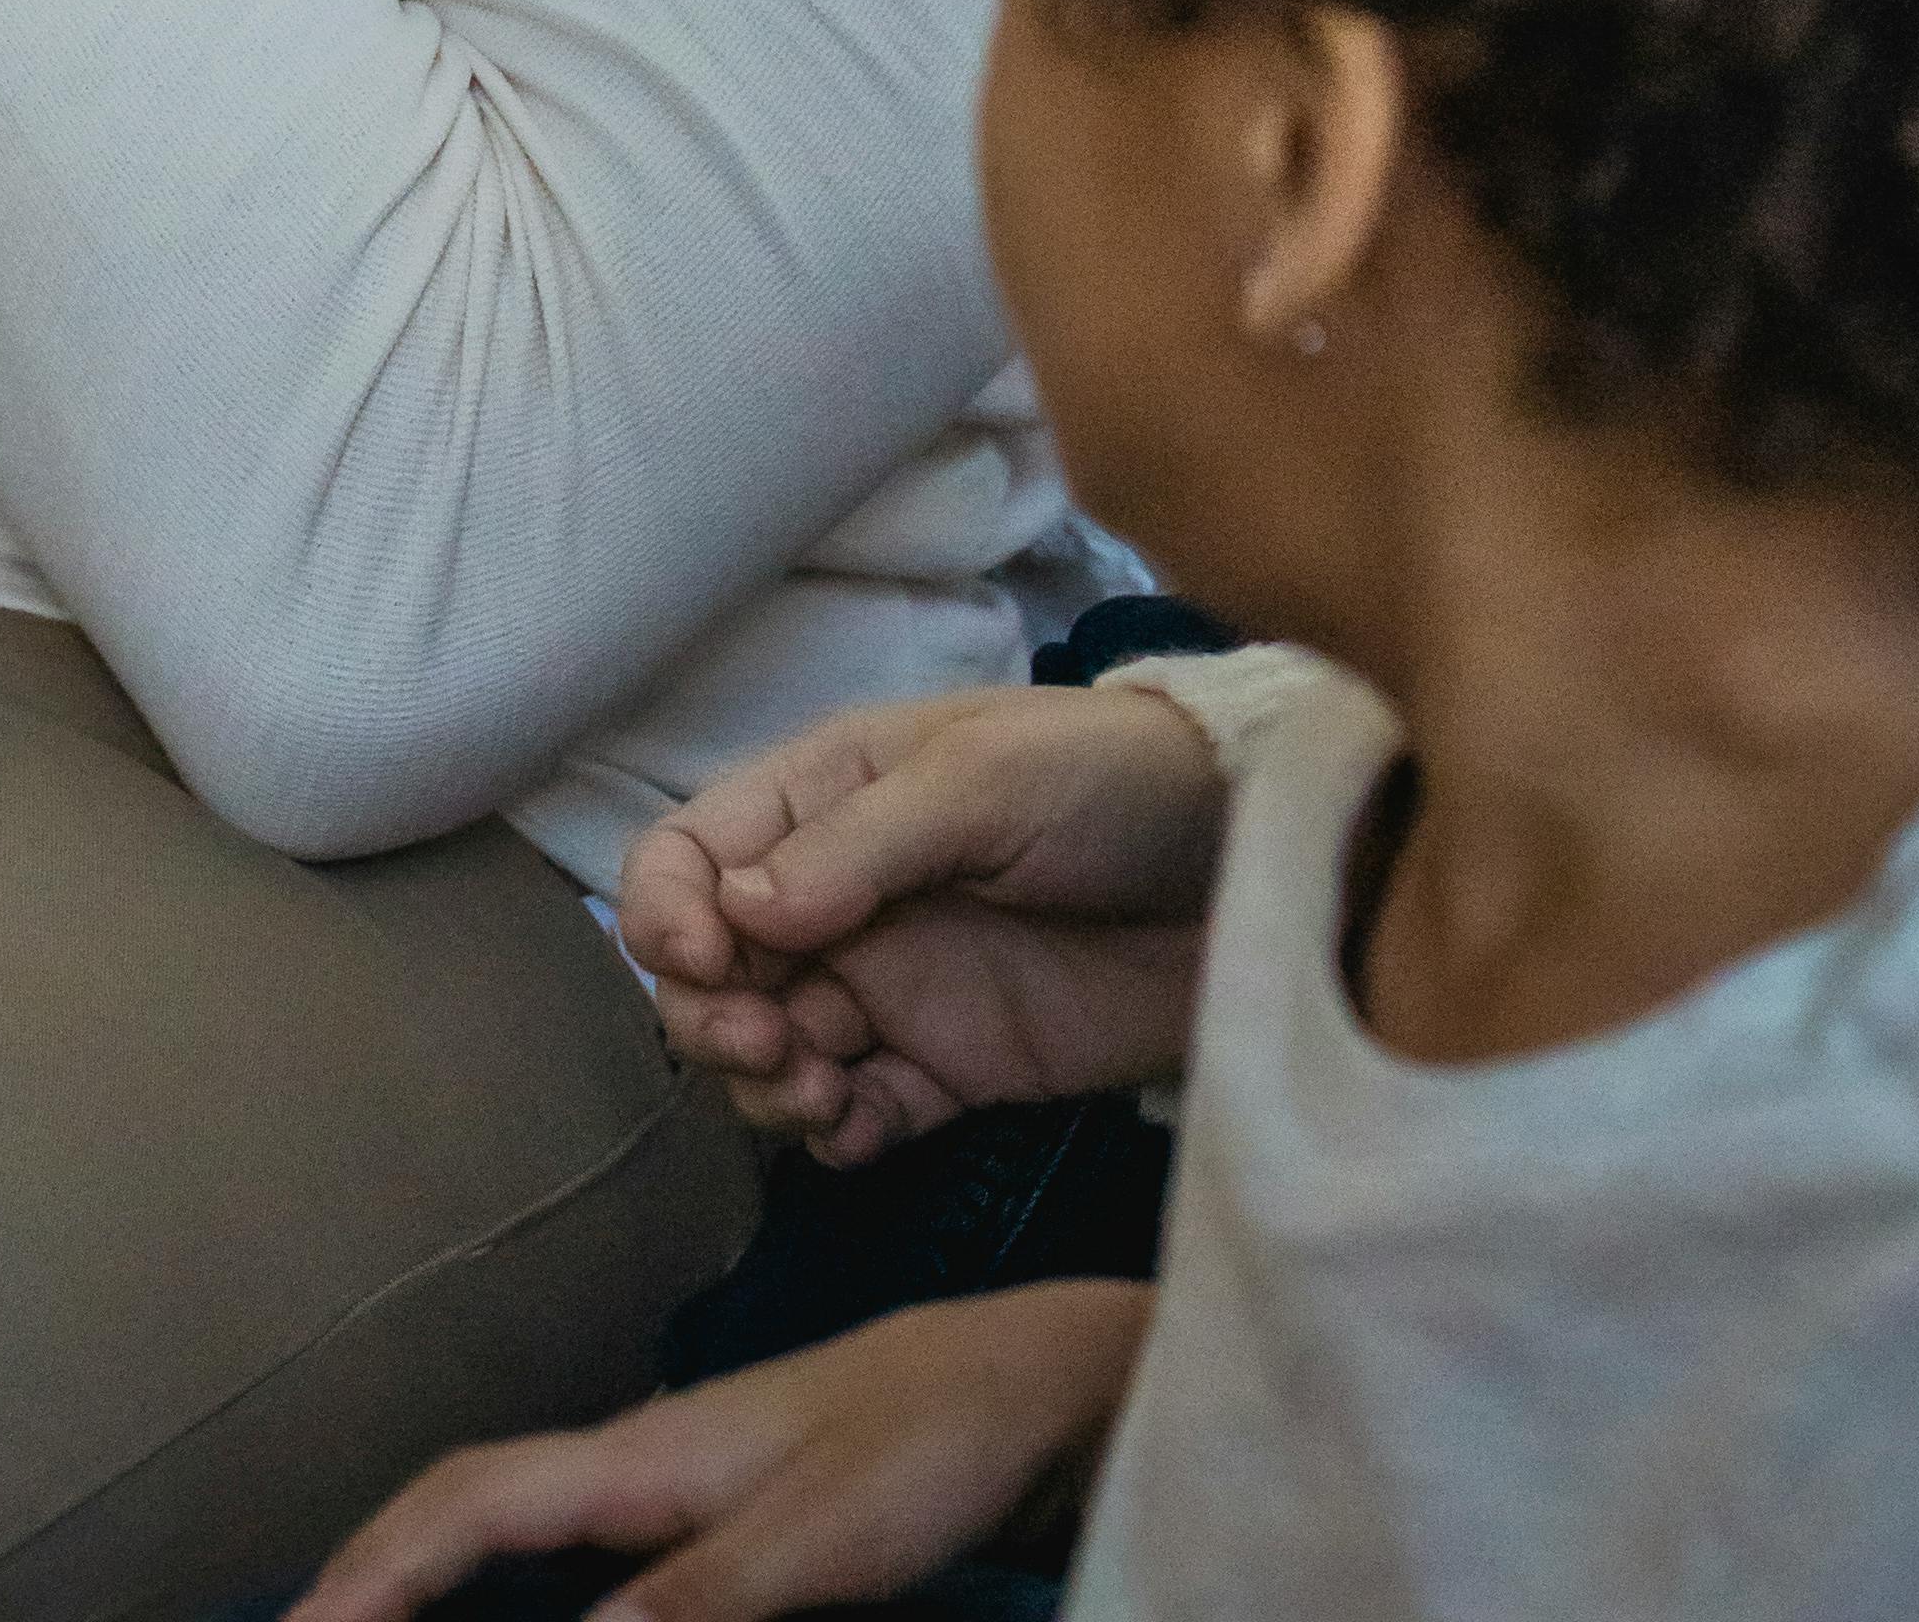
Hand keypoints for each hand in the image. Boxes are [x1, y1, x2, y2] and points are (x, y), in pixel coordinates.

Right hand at [287, 1283, 1149, 1621]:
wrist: (1030, 1382)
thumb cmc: (937, 1439)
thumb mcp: (826, 1531)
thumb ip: (703, 1601)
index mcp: (647, 1453)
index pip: (470, 1500)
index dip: (375, 1570)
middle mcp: (642, 1461)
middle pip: (469, 1507)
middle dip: (375, 1575)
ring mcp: (678, 1483)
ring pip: (516, 1527)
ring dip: (436, 1581)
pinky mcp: (719, 1515)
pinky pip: (579, 1552)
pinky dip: (516, 1588)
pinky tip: (518, 1619)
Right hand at [620, 683, 1226, 1163]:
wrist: (1248, 873)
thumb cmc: (1111, 786)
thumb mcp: (984, 784)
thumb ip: (859, 847)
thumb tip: (737, 913)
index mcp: (829, 795)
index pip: (693, 853)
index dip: (670, 911)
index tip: (712, 963)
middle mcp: (840, 895)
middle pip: (712, 971)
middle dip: (713, 1017)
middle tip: (777, 1044)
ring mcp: (893, 986)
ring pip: (769, 1054)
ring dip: (769, 1085)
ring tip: (831, 1090)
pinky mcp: (948, 1068)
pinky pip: (853, 1118)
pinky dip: (835, 1135)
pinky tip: (865, 1127)